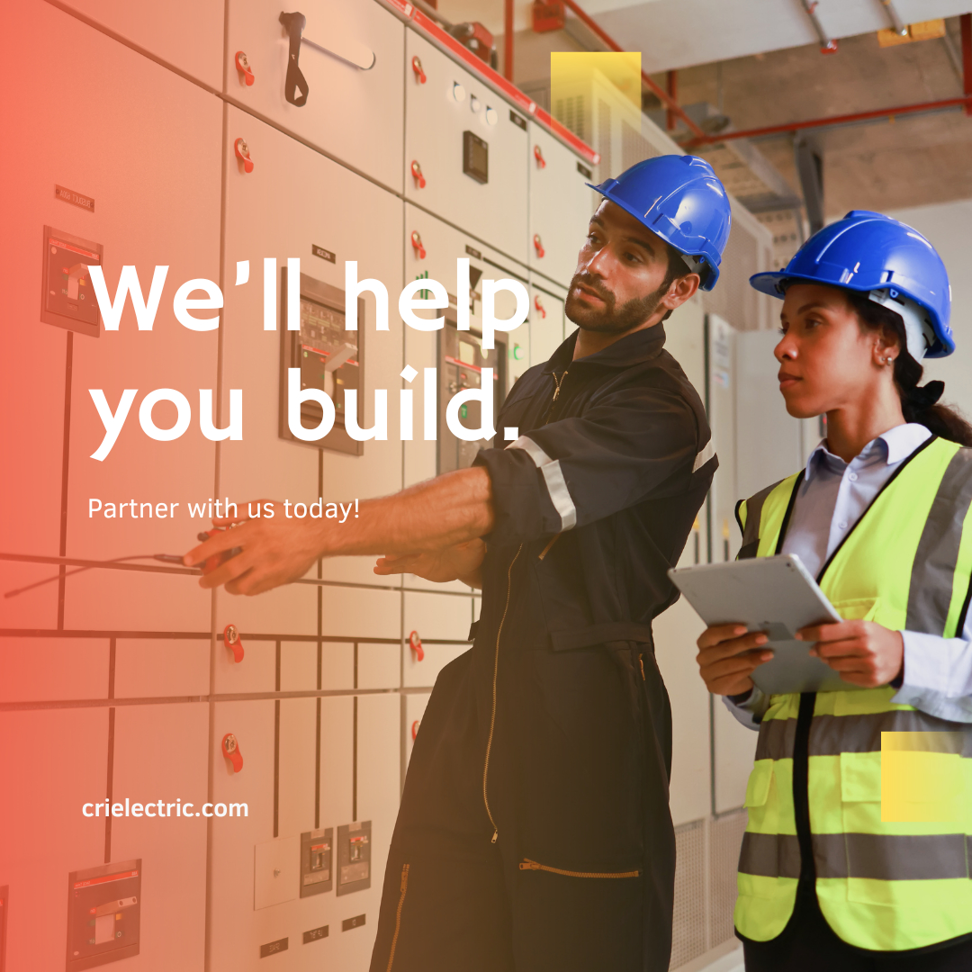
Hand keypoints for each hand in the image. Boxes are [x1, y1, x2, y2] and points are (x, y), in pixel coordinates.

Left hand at [183, 501, 322, 595]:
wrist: (317, 533)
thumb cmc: (292, 519)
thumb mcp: (263, 506)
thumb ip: (237, 512)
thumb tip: (216, 520)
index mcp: (254, 531)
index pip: (220, 544)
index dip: (200, 553)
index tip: (189, 560)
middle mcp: (261, 550)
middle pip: (227, 571)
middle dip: (210, 578)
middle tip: (204, 580)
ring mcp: (270, 567)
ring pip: (241, 586)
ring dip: (228, 586)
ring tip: (227, 581)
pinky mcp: (279, 579)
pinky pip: (256, 590)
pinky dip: (246, 589)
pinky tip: (245, 581)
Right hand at [374, 539, 484, 586]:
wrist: (468, 564)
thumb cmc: (472, 551)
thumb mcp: (475, 544)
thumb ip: (474, 537)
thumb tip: (477, 531)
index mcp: (436, 535)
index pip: (420, 534)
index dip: (411, 535)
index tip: (400, 536)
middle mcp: (425, 543)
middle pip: (407, 543)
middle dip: (395, 546)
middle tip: (383, 550)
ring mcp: (419, 554)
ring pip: (401, 556)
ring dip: (390, 559)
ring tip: (379, 564)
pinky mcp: (418, 565)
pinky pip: (402, 567)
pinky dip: (390, 569)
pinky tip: (379, 569)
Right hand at [696, 624, 774, 696]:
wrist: (734, 679)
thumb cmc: (733, 656)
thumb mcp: (733, 643)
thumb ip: (738, 636)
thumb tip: (756, 631)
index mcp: (703, 642)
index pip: (711, 634)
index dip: (727, 631)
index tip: (745, 628)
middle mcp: (702, 658)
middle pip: (723, 649)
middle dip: (745, 643)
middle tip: (763, 639)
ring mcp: (706, 673)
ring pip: (729, 665)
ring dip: (750, 659)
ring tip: (767, 655)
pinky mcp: (713, 687)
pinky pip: (731, 679)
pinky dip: (745, 672)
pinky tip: (755, 668)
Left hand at [798, 620, 902, 687]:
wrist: (903, 655)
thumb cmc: (876, 637)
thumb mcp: (862, 625)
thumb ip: (840, 628)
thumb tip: (813, 633)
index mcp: (862, 629)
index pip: (826, 632)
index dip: (809, 634)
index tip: (799, 635)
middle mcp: (865, 647)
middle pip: (827, 650)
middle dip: (817, 649)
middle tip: (815, 648)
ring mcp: (869, 665)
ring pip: (833, 664)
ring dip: (829, 660)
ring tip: (835, 656)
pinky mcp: (871, 680)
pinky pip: (844, 676)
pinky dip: (842, 670)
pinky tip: (849, 665)